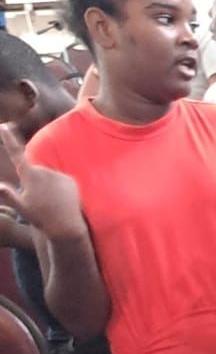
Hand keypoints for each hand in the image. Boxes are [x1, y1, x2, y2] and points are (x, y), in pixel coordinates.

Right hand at [0, 128, 85, 242]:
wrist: (67, 227)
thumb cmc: (41, 219)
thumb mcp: (22, 209)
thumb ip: (10, 196)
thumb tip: (0, 186)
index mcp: (29, 176)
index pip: (17, 154)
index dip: (9, 139)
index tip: (4, 126)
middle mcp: (44, 171)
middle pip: (35, 171)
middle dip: (35, 182)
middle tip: (39, 201)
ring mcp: (57, 174)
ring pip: (49, 177)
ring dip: (48, 186)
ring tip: (52, 203)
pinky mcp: (70, 179)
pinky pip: (61, 181)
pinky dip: (60, 189)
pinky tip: (62, 201)